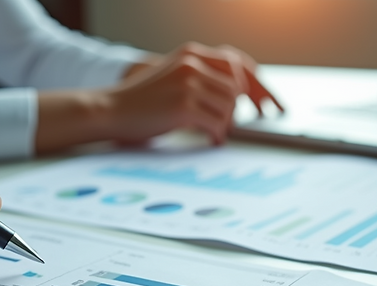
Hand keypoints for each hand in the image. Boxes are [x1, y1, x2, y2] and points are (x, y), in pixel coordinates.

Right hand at [108, 42, 282, 143]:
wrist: (110, 110)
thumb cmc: (141, 100)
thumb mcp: (172, 77)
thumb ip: (200, 78)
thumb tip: (234, 94)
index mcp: (191, 54)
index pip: (237, 65)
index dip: (254, 86)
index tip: (265, 105)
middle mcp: (192, 64)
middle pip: (235, 90)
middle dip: (234, 111)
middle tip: (225, 125)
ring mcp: (188, 85)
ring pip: (228, 107)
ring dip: (224, 124)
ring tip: (213, 132)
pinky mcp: (184, 107)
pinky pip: (216, 123)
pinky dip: (217, 134)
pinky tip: (209, 139)